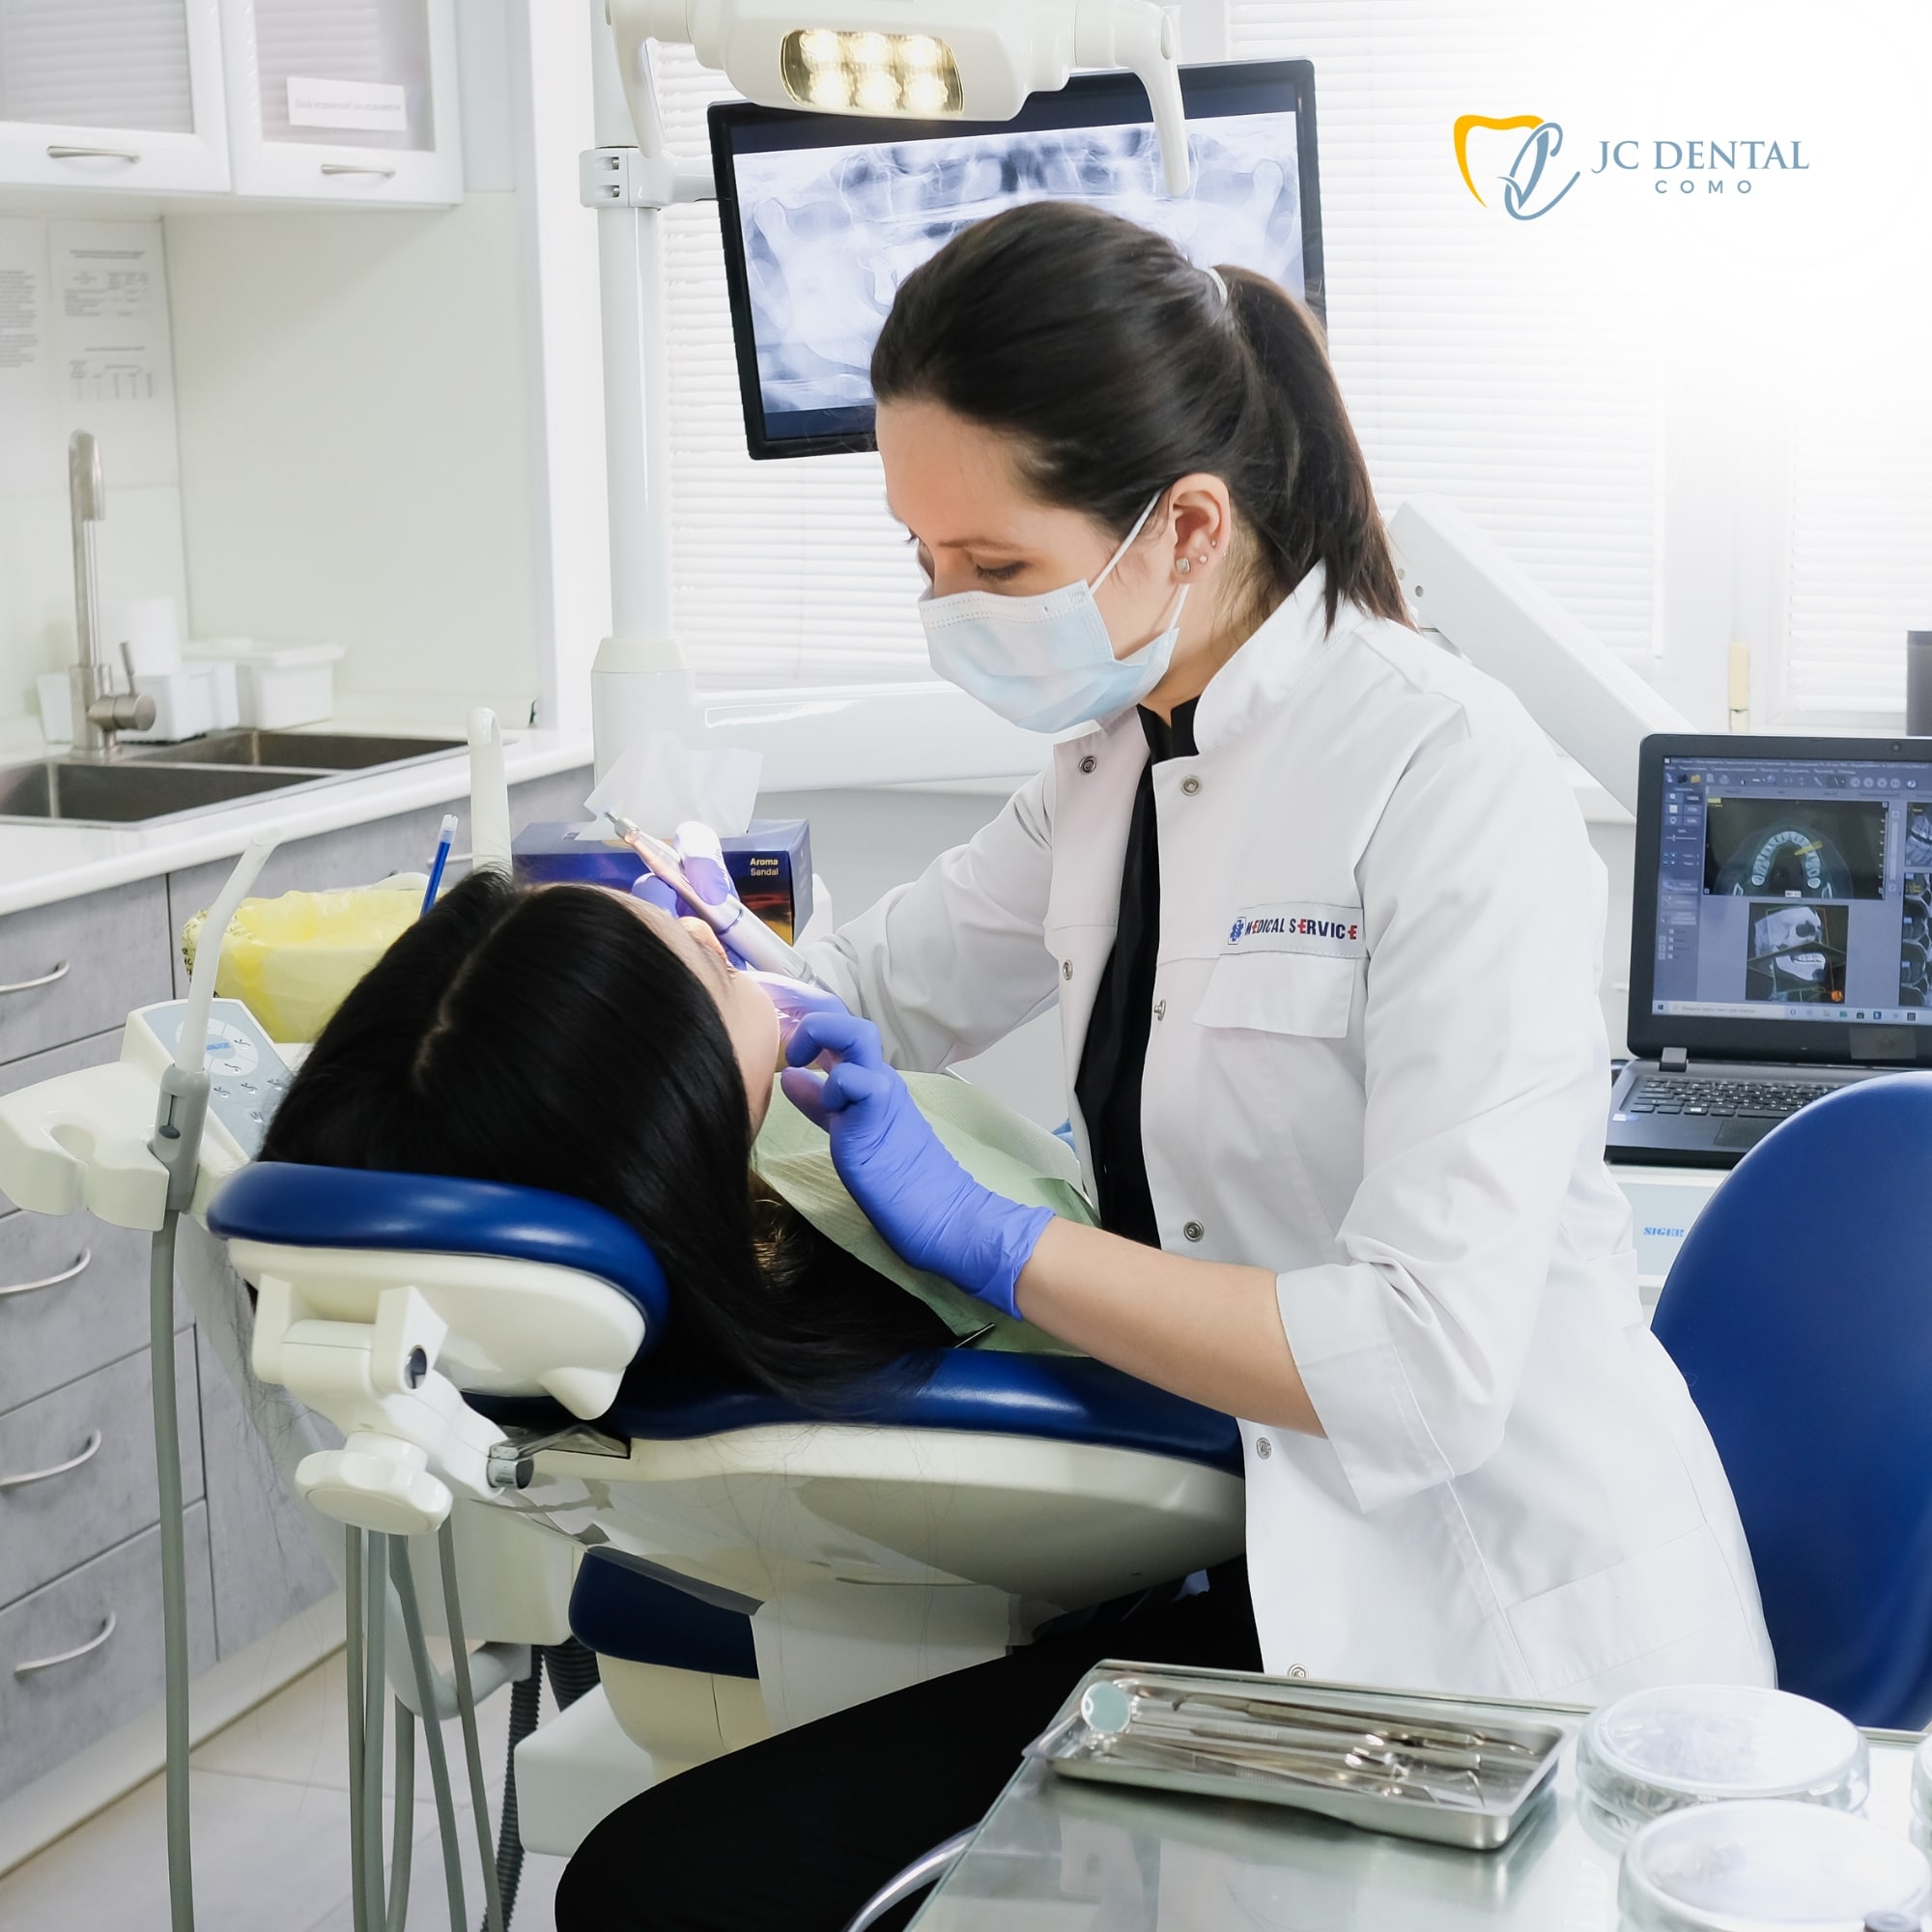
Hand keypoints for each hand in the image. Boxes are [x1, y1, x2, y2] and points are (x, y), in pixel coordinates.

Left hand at [781, 1012, 1052, 1319]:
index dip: (810, 1023)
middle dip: (811, 1021)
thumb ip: (820, 1103)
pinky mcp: (880, 1116)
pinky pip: (856, 1081)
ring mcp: (882, 1093)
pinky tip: (828, 1110)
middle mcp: (878, 1079)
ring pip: (856, 1034)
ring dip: (822, 1038)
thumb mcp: (850, 1130)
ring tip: (800, 1066)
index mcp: (872, 1082)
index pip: (842, 1032)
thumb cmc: (898, 1181)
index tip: (783, 1038)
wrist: (943, 1214)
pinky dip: (834, 1085)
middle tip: (790, 1053)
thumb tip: (791, 1077)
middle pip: (848, 1020)